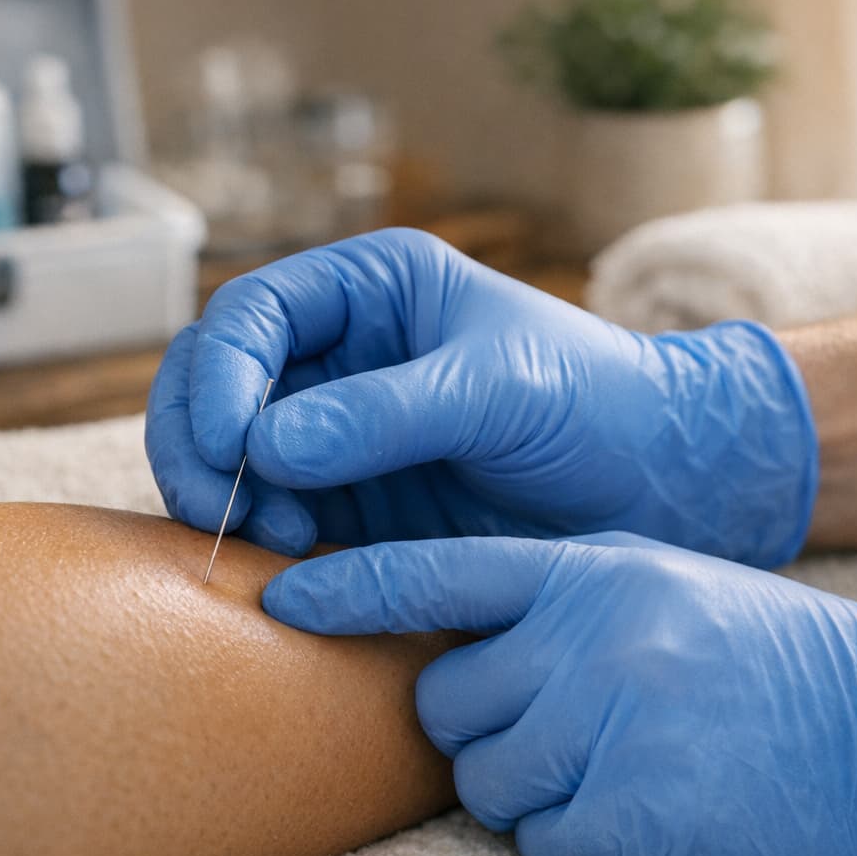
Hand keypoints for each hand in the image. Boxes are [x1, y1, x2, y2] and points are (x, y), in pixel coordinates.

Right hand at [145, 228, 816, 565]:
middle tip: (221, 506)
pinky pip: (269, 515)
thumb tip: (264, 447)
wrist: (657, 487)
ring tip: (275, 541)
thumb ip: (386, 413)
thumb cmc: (596, 404)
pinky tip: (289, 564)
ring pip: (226, 455)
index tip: (233, 447)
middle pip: (213, 383)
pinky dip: (257, 538)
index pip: (252, 316)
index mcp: (369, 291)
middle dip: (199, 442)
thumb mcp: (499, 389)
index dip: (222, 377)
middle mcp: (337, 355)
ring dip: (223, 496)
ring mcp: (334, 432)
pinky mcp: (347, 503)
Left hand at [262, 532, 856, 855]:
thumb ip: (557, 600)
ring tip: (614, 763)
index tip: (278, 598)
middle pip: (445, 700)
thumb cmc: (769, 657)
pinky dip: (575, 834)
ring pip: (484, 778)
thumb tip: (449, 638)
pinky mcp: (636, 810)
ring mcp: (612, 722)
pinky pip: (539, 838)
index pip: (435, 571)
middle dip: (480, 723)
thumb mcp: (659, 587)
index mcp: (592, 569)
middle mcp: (591, 635)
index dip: (348, 588)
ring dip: (528, 785)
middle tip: (556, 723)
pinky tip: (645, 804)